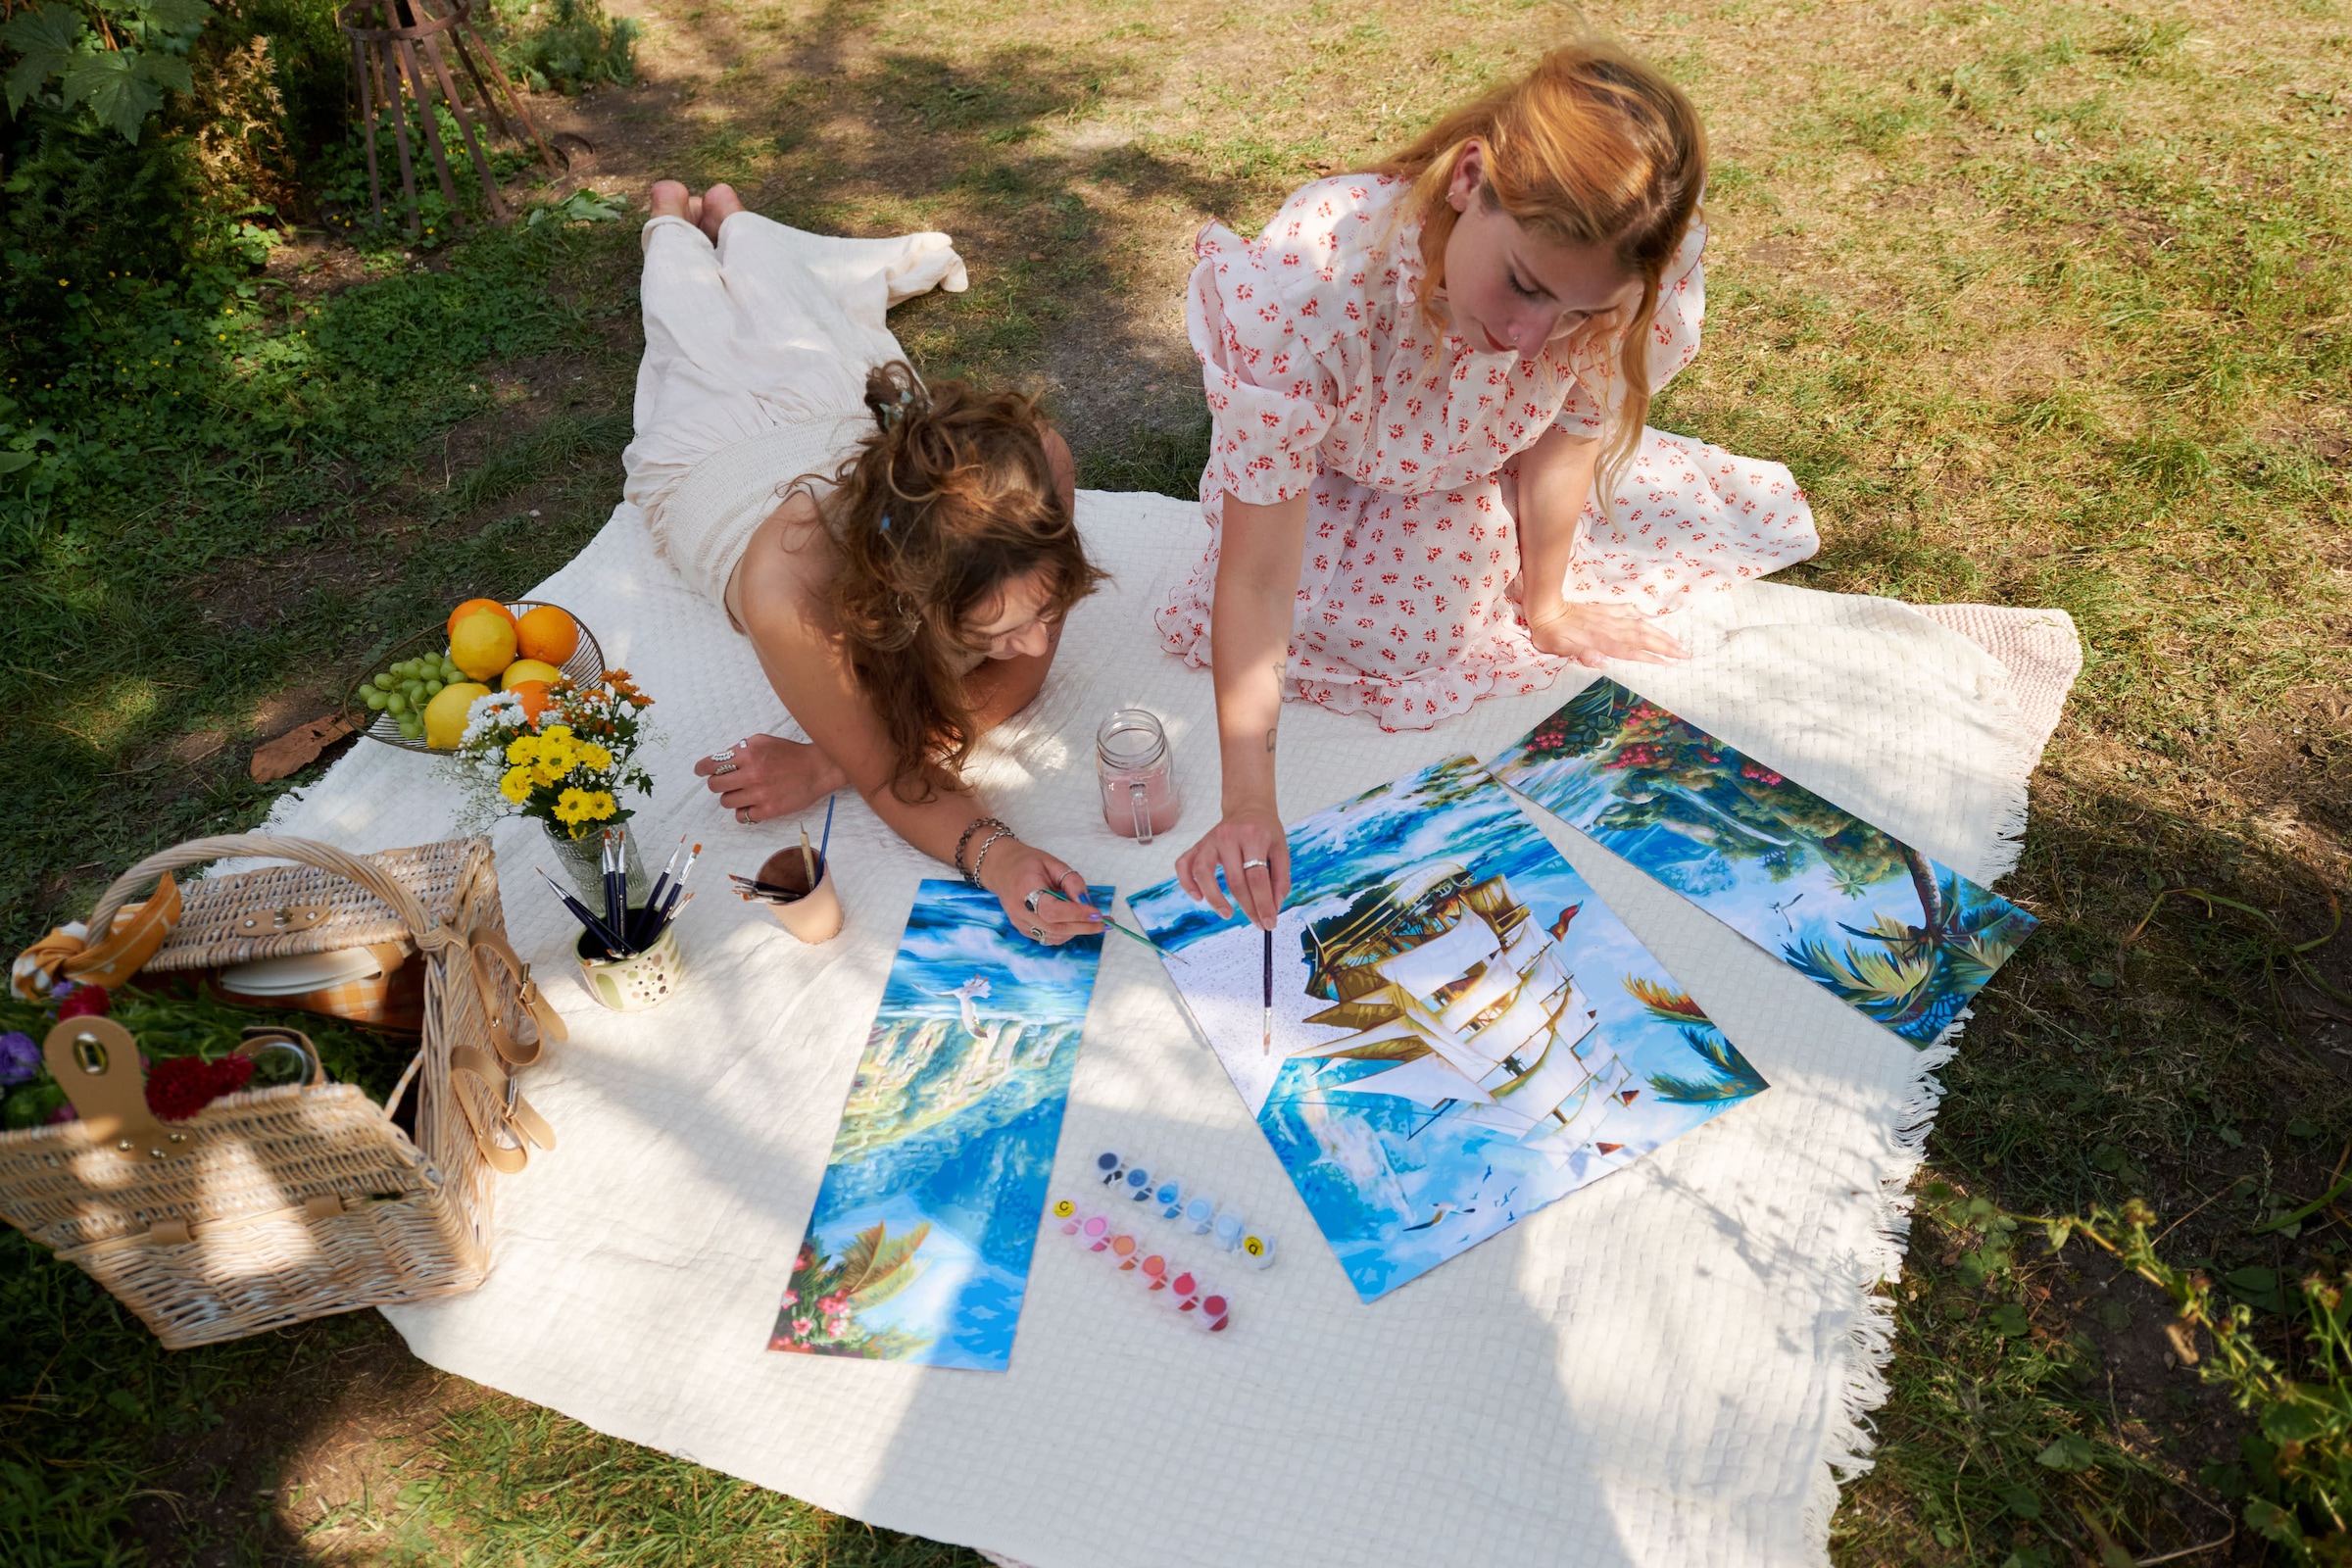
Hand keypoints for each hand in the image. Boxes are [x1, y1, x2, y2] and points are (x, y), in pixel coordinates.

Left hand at [693, 734, 848, 824]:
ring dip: (731, 797)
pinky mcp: (768, 810)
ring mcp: (758, 794)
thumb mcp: (763, 741)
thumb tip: (720, 760)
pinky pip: (741, 817)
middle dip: (717, 784)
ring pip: (726, 802)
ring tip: (743, 793)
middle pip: (715, 786)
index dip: (702, 768)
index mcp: (748, 753)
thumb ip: (740, 749)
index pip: (712, 764)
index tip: (700, 771)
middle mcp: (751, 774)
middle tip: (726, 783)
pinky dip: (743, 811)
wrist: (817, 769)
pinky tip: (752, 804)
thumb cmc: (790, 754)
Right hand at [979, 838, 1101, 945]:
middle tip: (1104, 923)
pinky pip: (1048, 937)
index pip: (1052, 910)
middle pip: (1054, 927)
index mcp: (1025, 888)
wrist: (1002, 869)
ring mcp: (1019, 922)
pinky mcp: (1023, 930)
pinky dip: (1066, 933)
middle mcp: (1019, 910)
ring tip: (1094, 922)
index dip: (1076, 914)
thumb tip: (1088, 903)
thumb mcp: (1053, 863)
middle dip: (1083, 927)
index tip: (1097, 913)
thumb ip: (1072, 882)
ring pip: (1053, 936)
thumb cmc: (1028, 863)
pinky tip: (1076, 923)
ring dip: (1076, 931)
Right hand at [1175, 806, 1288, 929]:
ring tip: (1227, 914)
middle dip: (1247, 907)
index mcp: (1253, 836)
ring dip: (1214, 898)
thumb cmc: (1265, 830)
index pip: (1257, 877)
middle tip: (1257, 923)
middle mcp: (1228, 837)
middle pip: (1234, 880)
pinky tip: (1198, 897)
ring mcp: (1209, 840)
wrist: (1248, 806)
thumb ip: (1280, 880)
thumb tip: (1273, 908)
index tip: (1269, 922)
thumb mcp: (1281, 850)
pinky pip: (1184, 865)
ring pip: (1203, 873)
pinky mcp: (1198, 845)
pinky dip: (1187, 883)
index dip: (1263, 903)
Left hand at [1525, 601, 1686, 667]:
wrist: (1545, 610)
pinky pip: (1627, 611)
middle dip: (1665, 646)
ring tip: (1676, 642)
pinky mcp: (1605, 611)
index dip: (1651, 658)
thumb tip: (1601, 661)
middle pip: (1643, 638)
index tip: (1669, 663)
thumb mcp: (1561, 649)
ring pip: (1640, 626)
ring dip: (1659, 634)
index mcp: (1602, 641)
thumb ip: (1582, 654)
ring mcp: (1609, 618)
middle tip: (1685, 654)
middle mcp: (1610, 629)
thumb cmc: (1551, 635)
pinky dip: (1640, 615)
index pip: (1632, 651)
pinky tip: (1649, 619)